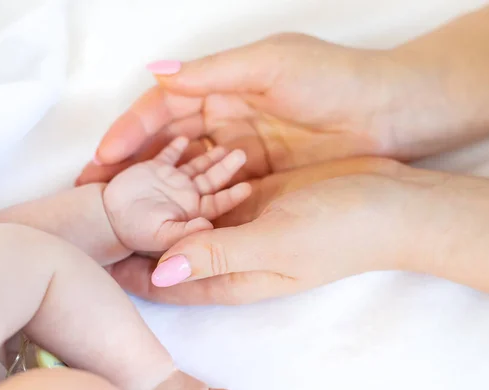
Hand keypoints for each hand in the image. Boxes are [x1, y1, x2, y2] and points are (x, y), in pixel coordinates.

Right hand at [77, 33, 415, 185]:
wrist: (392, 114)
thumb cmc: (334, 81)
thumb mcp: (272, 66)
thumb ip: (214, 73)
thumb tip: (154, 71)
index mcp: (223, 86)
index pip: (162, 109)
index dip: (130, 131)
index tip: (102, 159)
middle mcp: (225, 117)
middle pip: (165, 144)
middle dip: (130, 167)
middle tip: (96, 196)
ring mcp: (241, 150)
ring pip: (186, 171)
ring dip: (154, 190)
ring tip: (124, 215)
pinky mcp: (260, 177)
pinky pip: (216, 192)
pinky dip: (191, 206)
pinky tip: (171, 223)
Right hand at [103, 137, 250, 251]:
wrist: (108, 219)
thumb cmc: (136, 232)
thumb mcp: (163, 236)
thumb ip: (185, 233)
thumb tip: (207, 226)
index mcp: (192, 210)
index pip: (218, 202)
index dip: (232, 195)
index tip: (247, 188)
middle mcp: (186, 194)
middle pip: (211, 178)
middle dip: (226, 167)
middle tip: (241, 154)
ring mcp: (172, 180)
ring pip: (196, 165)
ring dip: (208, 156)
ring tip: (223, 146)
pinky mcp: (156, 169)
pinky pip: (170, 155)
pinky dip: (178, 146)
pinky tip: (186, 138)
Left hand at [109, 158, 421, 300]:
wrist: (390, 204)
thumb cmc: (339, 232)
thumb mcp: (274, 244)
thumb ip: (216, 256)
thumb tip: (157, 270)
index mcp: (231, 277)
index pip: (163, 279)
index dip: (125, 265)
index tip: (88, 246)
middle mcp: (230, 254)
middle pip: (167, 250)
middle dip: (131, 233)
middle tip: (92, 206)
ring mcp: (242, 224)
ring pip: (184, 218)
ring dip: (154, 204)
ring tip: (117, 182)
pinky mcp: (255, 197)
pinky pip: (208, 191)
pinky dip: (184, 181)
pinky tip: (163, 161)